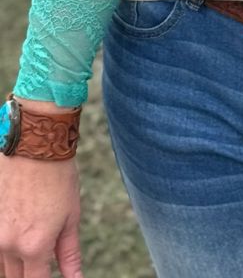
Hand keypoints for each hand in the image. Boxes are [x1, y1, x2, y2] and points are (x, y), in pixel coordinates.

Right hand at [0, 155, 82, 276]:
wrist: (33, 143)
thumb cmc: (58, 176)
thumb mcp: (71, 215)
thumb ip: (69, 253)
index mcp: (34, 246)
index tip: (47, 276)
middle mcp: (9, 244)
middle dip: (28, 274)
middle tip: (40, 260)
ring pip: (1, 264)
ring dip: (14, 263)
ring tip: (32, 238)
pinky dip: (4, 246)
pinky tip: (18, 230)